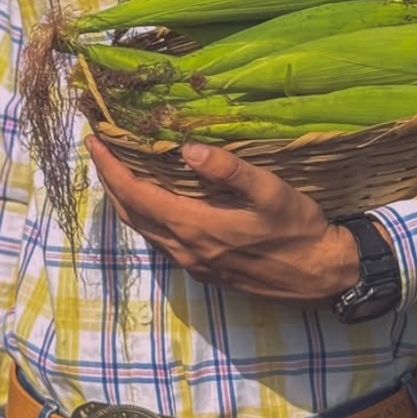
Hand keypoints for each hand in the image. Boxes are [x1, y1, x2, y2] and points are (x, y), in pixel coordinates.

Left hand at [85, 134, 362, 303]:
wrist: (323, 276)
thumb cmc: (299, 229)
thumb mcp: (271, 191)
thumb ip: (229, 169)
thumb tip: (187, 148)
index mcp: (197, 227)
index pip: (137, 195)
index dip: (110, 168)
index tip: (93, 141)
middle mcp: (187, 250)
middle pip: (131, 214)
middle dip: (109, 181)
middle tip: (97, 149)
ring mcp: (194, 263)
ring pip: (143, 229)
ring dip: (124, 199)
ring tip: (116, 168)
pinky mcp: (204, 270)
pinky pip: (159, 239)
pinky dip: (144, 213)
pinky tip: (151, 196)